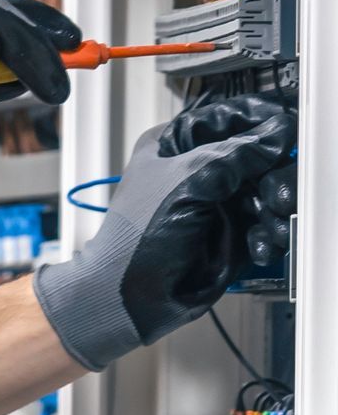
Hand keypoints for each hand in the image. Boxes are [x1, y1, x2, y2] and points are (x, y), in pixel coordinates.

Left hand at [35, 95, 296, 371]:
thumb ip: (236, 153)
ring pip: (264, 191)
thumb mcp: (189, 180)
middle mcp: (198, 170)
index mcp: (175, 144)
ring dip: (272, 206)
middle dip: (270, 172)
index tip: (284, 128)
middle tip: (273, 187)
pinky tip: (260, 243)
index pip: (227, 117)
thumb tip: (276, 133)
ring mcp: (216, 202)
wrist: (130, 296)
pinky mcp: (229, 234)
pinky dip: (266, 234)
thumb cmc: (136, 238)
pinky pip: (262, 224)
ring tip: (268, 217)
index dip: (258, 121)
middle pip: (254, 155)